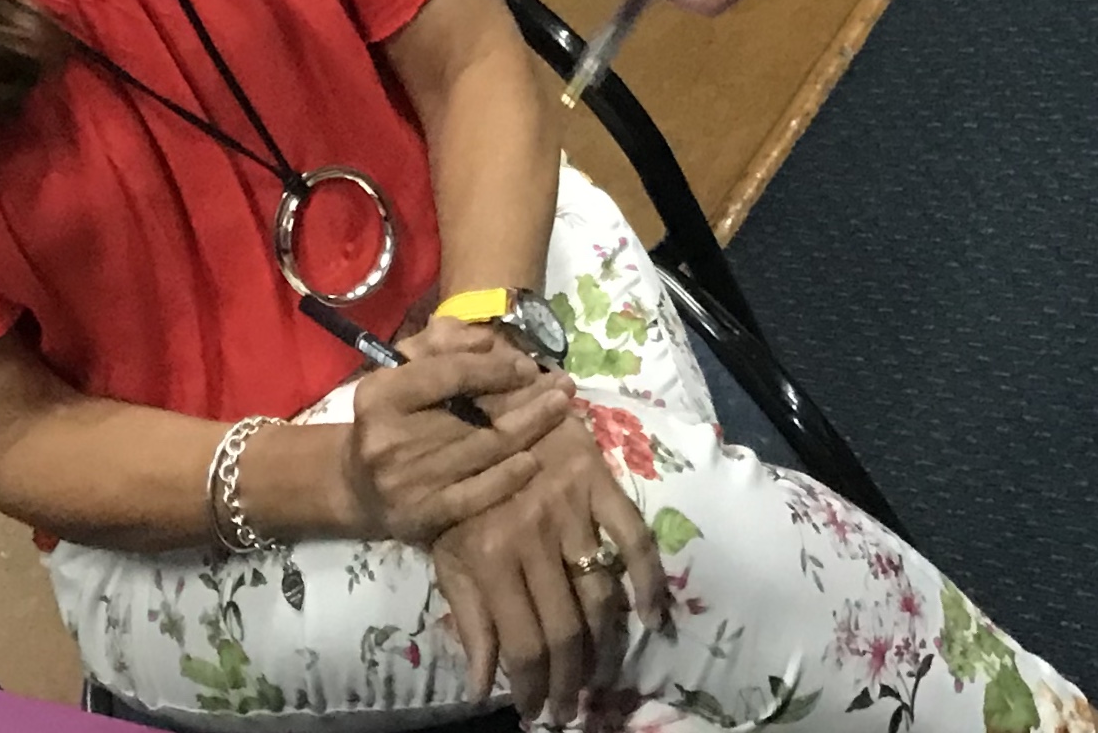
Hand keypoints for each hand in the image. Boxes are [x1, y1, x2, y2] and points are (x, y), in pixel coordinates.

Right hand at [344, 326, 574, 545]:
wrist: (358, 485)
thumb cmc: (389, 417)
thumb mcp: (402, 369)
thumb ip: (443, 345)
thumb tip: (490, 340)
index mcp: (382, 394)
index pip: (449, 374)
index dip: (495, 368)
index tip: (529, 366)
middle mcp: (390, 438)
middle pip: (474, 416)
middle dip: (527, 400)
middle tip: (564, 387)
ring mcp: (408, 482)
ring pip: (483, 452)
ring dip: (529, 431)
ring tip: (561, 411)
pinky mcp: (423, 516)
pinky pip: (476, 495)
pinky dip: (507, 478)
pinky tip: (533, 460)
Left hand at [431, 413, 665, 722]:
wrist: (474, 397)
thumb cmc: (454, 478)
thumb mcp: (445, 546)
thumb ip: (467, 614)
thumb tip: (482, 684)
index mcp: (489, 554)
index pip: (523, 643)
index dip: (535, 688)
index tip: (538, 712)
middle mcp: (532, 536)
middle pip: (565, 629)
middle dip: (572, 681)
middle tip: (572, 708)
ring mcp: (569, 507)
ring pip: (599, 595)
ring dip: (606, 647)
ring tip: (600, 676)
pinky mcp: (597, 479)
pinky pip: (634, 537)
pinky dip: (648, 580)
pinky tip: (651, 616)